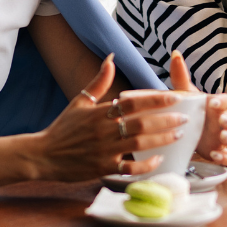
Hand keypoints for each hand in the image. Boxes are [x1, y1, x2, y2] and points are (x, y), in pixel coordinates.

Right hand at [28, 55, 187, 180]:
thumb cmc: (63, 128)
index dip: (155, 99)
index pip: (132, 102)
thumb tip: (111, 58)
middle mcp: (103, 130)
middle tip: (184, 118)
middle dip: (165, 119)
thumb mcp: (79, 102)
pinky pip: (129, 167)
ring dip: (161, 139)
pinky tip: (159, 159)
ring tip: (178, 135)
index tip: (174, 97)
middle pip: (140, 122)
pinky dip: (145, 164)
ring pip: (139, 144)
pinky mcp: (102, 168)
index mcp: (99, 112)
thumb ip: (99, 82)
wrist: (42, 155)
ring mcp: (104, 150)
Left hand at [169, 50, 226, 165]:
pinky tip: (216, 155)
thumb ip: (181, 77)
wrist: (186, 132)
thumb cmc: (190, 111)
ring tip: (222, 138)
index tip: (213, 102)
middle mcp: (225, 122)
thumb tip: (175, 54)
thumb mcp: (185, 96)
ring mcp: (225, 138)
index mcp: (217, 107)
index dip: (222, 102)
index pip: (226, 101)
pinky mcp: (221, 152)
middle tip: (221, 121)